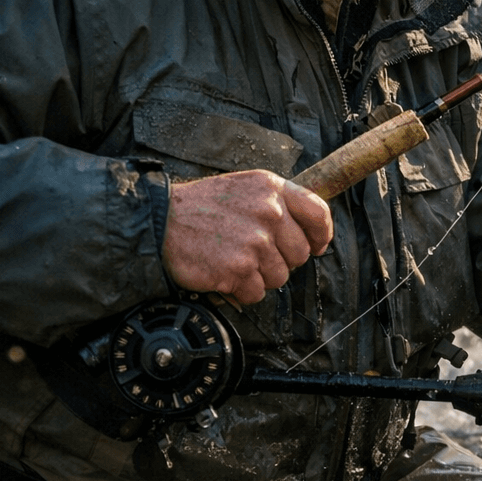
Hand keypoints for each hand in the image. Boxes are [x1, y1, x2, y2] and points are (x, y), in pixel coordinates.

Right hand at [163, 170, 332, 305]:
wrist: (160, 219)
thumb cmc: (202, 206)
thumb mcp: (245, 187)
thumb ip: (277, 202)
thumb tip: (310, 230)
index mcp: (272, 189)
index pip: (318, 214)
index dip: (321, 235)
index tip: (316, 245)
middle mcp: (269, 213)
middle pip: (299, 254)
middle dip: (281, 260)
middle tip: (254, 254)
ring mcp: (255, 242)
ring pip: (279, 277)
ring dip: (259, 276)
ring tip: (234, 260)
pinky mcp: (238, 269)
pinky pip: (256, 292)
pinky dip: (241, 290)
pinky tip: (224, 273)